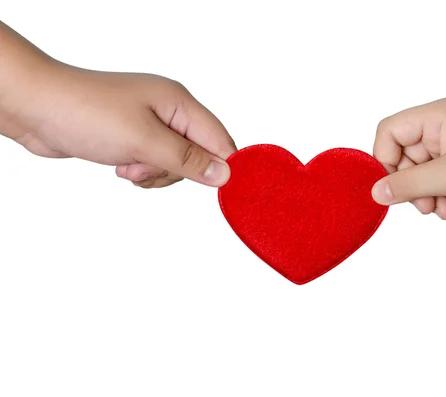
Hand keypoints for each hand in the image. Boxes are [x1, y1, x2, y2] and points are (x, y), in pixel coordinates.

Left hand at [0, 21, 235, 187]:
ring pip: (174, 164)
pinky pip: (154, 163)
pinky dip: (141, 172)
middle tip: (143, 167)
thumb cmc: (87, 113)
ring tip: (126, 165)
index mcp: (179, 102)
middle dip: (173, 171)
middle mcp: (169, 111)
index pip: (219, 139)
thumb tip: (225, 174)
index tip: (218, 191)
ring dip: (153, 173)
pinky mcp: (134, 136)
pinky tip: (120, 165)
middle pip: (197, 156)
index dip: (222, 167)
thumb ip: (187, 159)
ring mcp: (151, 124)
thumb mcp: (144, 141)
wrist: (36, 108)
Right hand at [371, 97, 445, 218]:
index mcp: (437, 117)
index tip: (391, 187)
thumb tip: (376, 192)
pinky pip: (436, 182)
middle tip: (424, 204)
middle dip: (411, 186)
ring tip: (442, 208)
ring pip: (419, 173)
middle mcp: (442, 128)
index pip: (390, 132)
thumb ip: (408, 184)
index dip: (384, 160)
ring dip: (426, 196)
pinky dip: (439, 197)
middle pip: (402, 156)